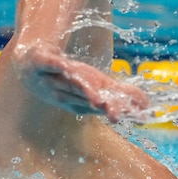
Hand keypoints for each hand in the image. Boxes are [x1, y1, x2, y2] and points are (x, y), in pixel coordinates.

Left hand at [12, 42, 148, 122]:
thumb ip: (122, 95)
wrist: (29, 66)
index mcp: (80, 100)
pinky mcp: (39, 61)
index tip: (127, 117)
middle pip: (84, 98)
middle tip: (114, 113)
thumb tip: (148, 107)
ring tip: (96, 96)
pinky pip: (47, 62)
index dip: (112, 111)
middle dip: (98, 105)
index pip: (98, 106)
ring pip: (68, 84)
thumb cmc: (66, 78)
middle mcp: (65, 93)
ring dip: (81, 90)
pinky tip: (64, 64)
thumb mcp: (95, 86)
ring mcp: (50, 78)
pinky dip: (54, 64)